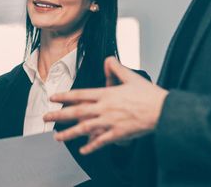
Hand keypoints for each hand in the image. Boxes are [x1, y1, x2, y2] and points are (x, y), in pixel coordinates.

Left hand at [43, 56, 167, 154]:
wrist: (164, 111)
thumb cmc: (149, 95)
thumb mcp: (131, 76)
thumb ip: (117, 68)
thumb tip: (108, 60)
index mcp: (106, 94)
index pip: (80, 94)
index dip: (64, 96)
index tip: (53, 98)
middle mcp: (104, 108)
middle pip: (76, 112)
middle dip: (58, 115)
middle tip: (46, 118)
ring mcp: (110, 122)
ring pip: (84, 128)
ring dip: (69, 134)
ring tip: (57, 138)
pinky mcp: (118, 134)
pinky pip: (101, 141)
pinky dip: (91, 146)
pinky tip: (82, 150)